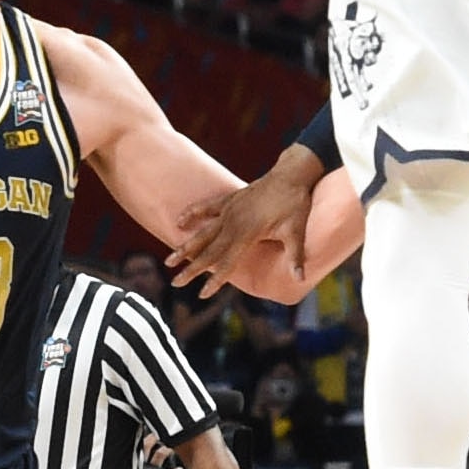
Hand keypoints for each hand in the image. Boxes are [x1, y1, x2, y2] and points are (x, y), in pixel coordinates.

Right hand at [168, 150, 317, 298]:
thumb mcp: (297, 231)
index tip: (202, 294)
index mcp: (249, 232)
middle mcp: (234, 222)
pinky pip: (205, 208)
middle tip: (176, 282)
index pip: (228, 261)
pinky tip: (179, 223)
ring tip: (169, 261)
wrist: (291, 174)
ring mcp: (229, 210)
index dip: (216, 279)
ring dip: (185, 246)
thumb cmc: (294, 203)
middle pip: (209, 250)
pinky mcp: (229, 200)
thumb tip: (299, 279)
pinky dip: (192, 214)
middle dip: (192, 267)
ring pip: (203, 232)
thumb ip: (295, 256)